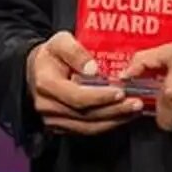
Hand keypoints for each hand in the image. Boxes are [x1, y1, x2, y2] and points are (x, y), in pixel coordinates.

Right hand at [26, 31, 143, 135]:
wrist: (35, 70)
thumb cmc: (51, 55)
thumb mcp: (60, 41)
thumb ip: (75, 51)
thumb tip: (93, 69)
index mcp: (46, 83)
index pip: (76, 96)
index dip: (100, 97)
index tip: (120, 92)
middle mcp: (47, 106)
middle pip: (85, 114)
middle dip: (114, 110)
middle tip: (135, 103)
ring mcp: (53, 120)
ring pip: (88, 126)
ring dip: (114, 120)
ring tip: (134, 110)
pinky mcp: (61, 128)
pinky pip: (87, 130)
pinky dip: (107, 124)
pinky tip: (122, 116)